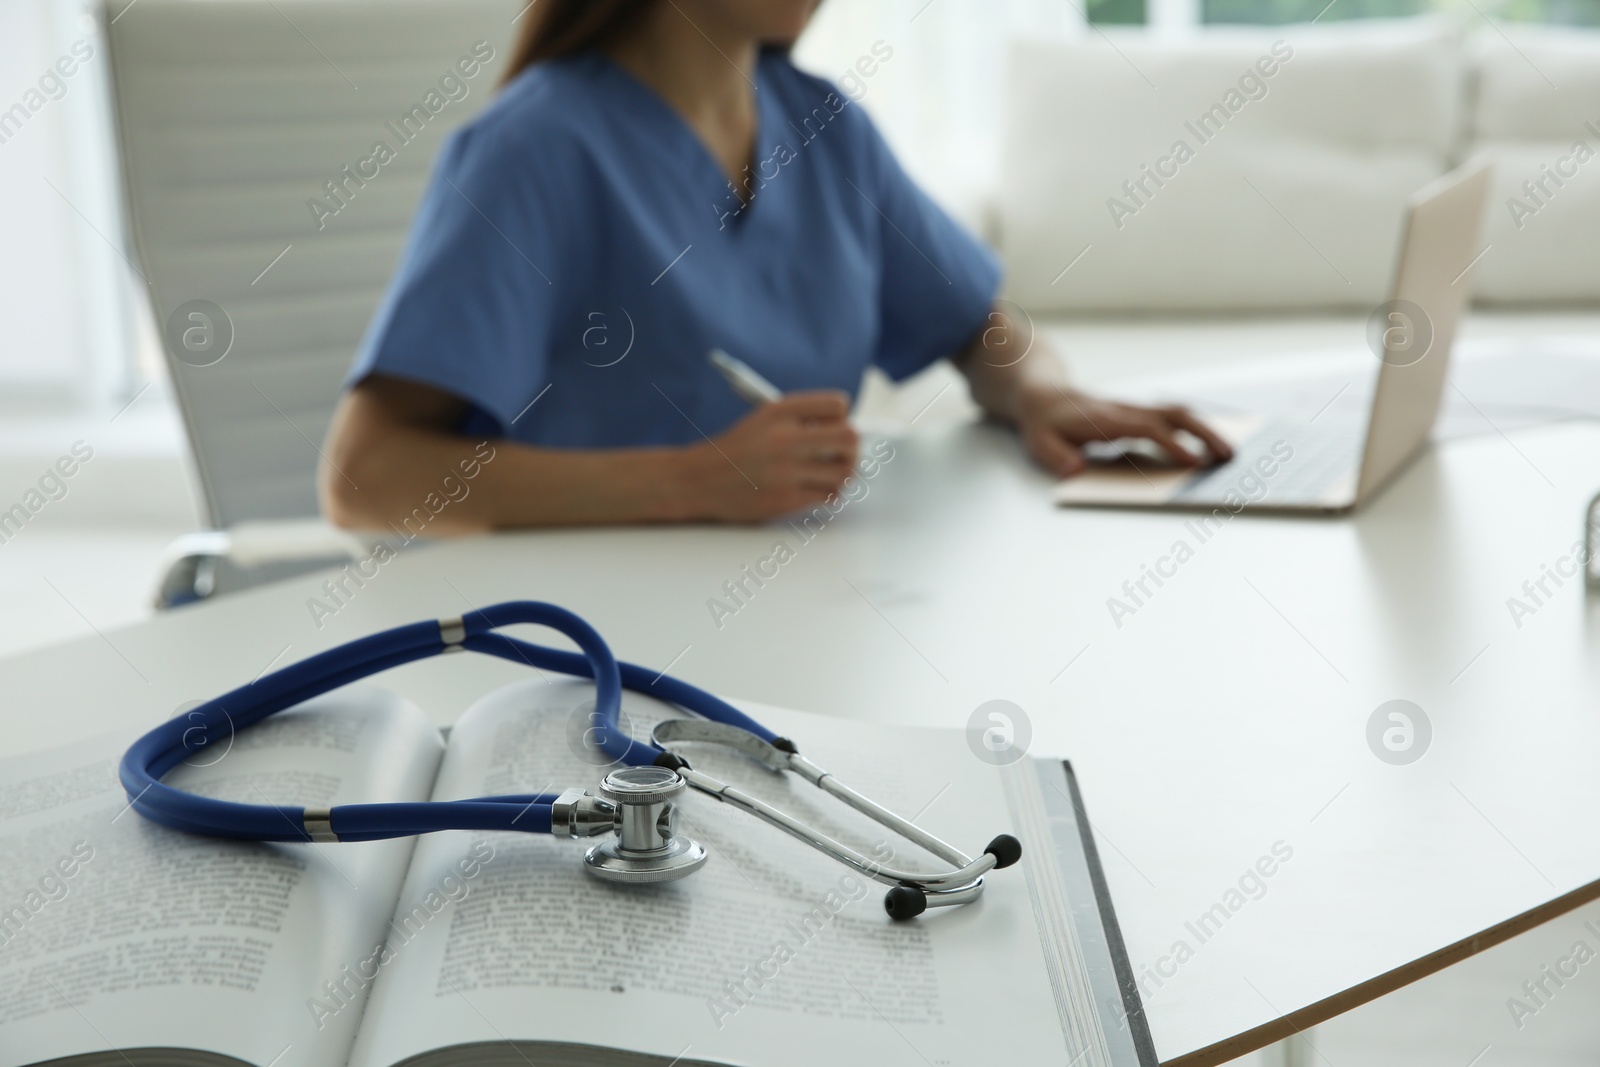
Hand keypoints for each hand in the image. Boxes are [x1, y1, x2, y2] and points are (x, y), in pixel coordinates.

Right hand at [684, 392, 859, 520]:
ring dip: (841, 475)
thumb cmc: (736, 450)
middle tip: (842, 456)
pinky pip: (828, 496)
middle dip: (852, 449)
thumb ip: (800, 420)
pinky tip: (815, 490)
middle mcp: (784, 437)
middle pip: (850, 437)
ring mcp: (785, 469)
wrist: (698, 480)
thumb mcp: (763, 420)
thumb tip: (846, 430)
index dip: (842, 418)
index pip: (838, 405)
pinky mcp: (785, 498)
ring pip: (844, 471)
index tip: (832, 429)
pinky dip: (827, 494)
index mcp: (780, 411)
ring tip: (828, 476)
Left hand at [1014, 382, 1233, 477]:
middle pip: (1172, 415)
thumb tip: (1075, 470)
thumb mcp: (1040, 443)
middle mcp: (1126, 410)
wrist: (1043, 395)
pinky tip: (1211, 443)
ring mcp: (1134, 409)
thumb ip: (1057, 457)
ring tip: (1228, 453)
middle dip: (1203, 434)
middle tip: (1227, 456)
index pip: (1146, 429)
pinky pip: (1172, 417)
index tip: (1192, 462)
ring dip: (1205, 430)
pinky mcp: (1138, 414)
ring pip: (1177, 413)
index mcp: (1105, 419)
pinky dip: (1196, 427)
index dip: (1170, 444)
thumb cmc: (1043, 423)